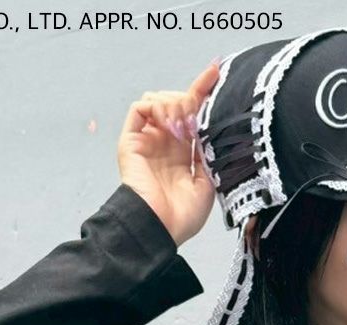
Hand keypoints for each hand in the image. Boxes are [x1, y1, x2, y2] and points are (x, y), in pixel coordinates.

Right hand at [116, 60, 220, 247]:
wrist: (161, 228)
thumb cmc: (182, 216)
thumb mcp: (208, 184)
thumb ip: (210, 154)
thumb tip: (215, 127)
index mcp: (182, 153)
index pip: (192, 115)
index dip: (202, 92)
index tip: (215, 73)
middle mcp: (164, 143)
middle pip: (176, 102)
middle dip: (190, 99)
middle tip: (198, 115)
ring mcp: (147, 140)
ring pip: (158, 100)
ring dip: (175, 104)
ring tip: (183, 125)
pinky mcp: (131, 140)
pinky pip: (141, 108)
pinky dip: (157, 107)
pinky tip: (170, 122)